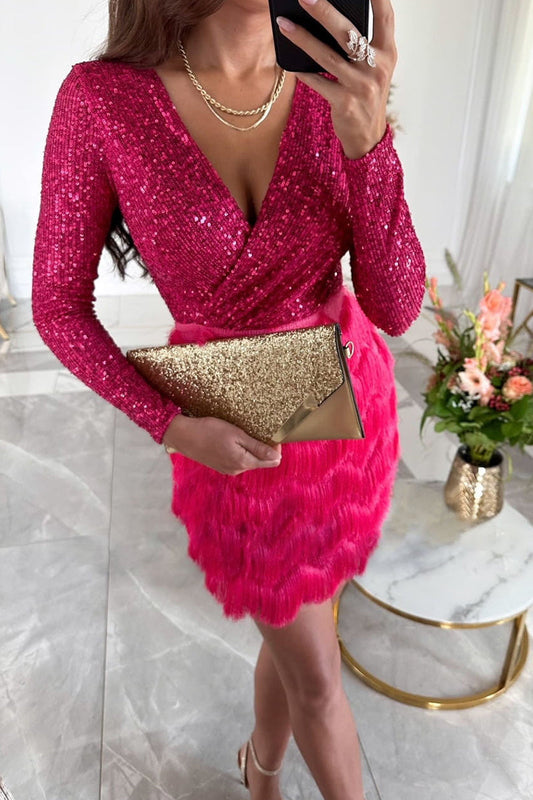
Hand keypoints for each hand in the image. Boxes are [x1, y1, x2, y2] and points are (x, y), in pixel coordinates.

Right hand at [163, 414, 282, 475]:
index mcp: (243, 462)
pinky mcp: (220, 466)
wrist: (183, 435)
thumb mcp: (236, 435)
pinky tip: (231, 440)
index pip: (271, 461)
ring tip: (241, 433)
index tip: (269, 433)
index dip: (274, 447)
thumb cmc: (210, 431)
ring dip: (250, 449)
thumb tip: (277, 457)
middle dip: (262, 448)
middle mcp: (237, 470)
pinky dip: (240, 451)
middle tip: (255, 430)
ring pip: (249, 460)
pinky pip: (238, 460)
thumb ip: (257, 447)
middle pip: (260, 461)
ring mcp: (228, 470)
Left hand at [275, 0, 396, 158]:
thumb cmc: (366, 94)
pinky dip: (304, 73)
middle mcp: (377, 67)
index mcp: (387, 53)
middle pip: (348, 33)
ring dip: (303, 39)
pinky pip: (319, 83)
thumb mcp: (374, 68)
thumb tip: (328, 17)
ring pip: (328, 57)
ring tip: (284, 24)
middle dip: (325, 12)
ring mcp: (361, 86)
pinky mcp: (345, 104)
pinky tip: (291, 63)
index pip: (385, 16)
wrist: (367, 136)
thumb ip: (362, 44)